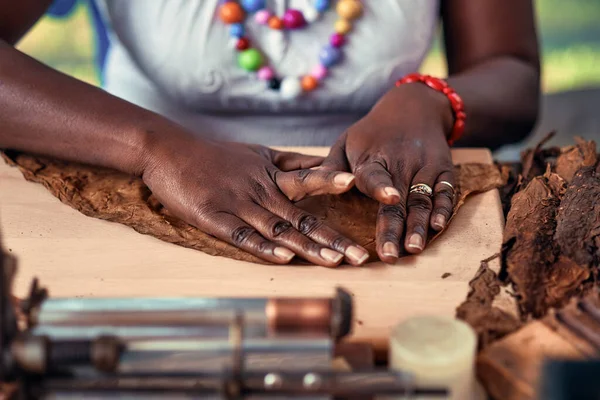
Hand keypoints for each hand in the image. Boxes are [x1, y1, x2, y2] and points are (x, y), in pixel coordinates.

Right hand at [141, 135, 369, 266]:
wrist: (168, 151)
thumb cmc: (216, 155)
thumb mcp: (259, 153)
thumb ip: (292, 162)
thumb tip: (326, 162)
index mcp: (271, 175)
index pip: (308, 183)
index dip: (332, 184)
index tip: (359, 186)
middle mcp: (260, 191)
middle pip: (302, 216)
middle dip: (333, 238)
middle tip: (361, 256)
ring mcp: (238, 206)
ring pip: (279, 229)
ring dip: (308, 246)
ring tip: (336, 262)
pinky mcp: (215, 219)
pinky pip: (244, 237)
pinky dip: (264, 247)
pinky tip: (285, 257)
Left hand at [322, 83, 455, 262]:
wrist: (413, 107)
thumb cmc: (371, 133)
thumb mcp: (346, 143)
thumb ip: (331, 168)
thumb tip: (309, 188)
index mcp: (372, 158)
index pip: (374, 175)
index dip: (381, 187)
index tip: (388, 198)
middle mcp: (401, 163)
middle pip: (398, 200)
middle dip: (395, 228)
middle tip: (391, 255)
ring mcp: (424, 166)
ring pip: (422, 200)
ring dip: (419, 226)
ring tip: (414, 249)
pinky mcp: (443, 170)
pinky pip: (445, 192)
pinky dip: (443, 209)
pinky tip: (438, 226)